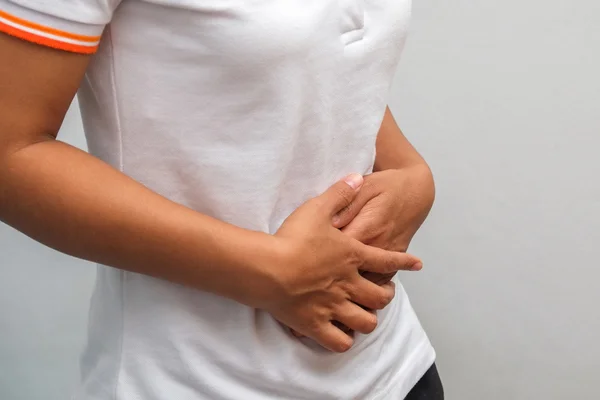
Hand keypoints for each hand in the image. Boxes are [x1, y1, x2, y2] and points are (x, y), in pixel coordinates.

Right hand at [261, 174, 421, 352]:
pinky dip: (343, 340)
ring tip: (364, 315)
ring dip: (367, 319)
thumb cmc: (292, 238)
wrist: (268, 269)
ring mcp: (333, 307)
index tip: (417, 264)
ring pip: (365, 321)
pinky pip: (339, 342)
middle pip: (380, 297)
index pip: (387, 260)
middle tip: (383, 294)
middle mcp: (349, 284)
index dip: (404, 262)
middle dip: (386, 296)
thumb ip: (339, 193)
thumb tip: (356, 177)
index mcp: (352, 256)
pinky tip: (340, 334)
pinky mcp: (315, 325)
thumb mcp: (316, 208)